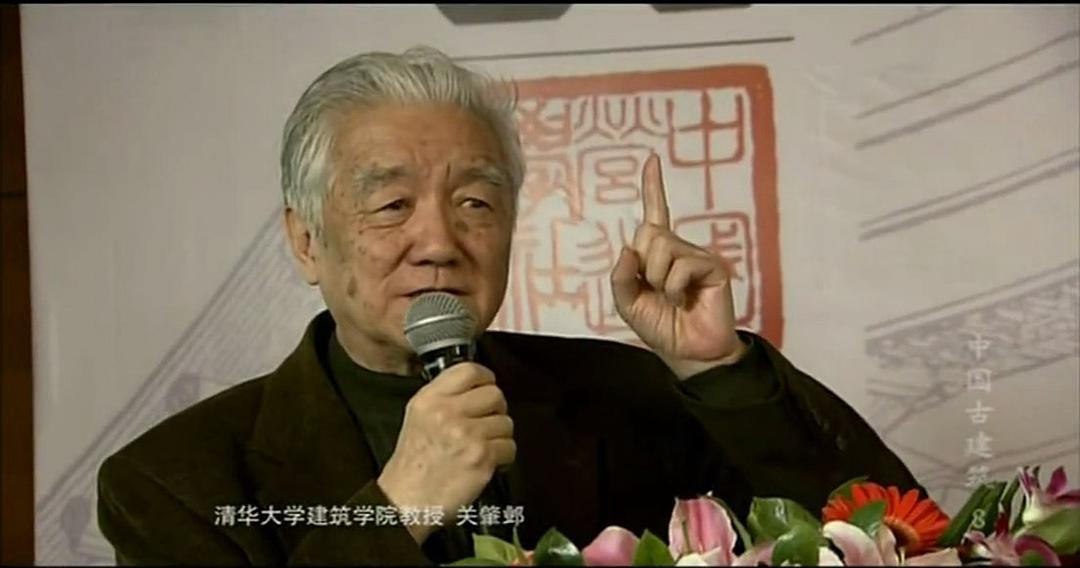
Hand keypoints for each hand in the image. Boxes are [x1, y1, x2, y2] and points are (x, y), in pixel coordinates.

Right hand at [377, 363, 514, 543]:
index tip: (487, 387)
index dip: (485, 378)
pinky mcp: (482, 458)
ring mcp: (466, 435)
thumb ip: (444, 397)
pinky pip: (509, 446)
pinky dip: (503, 457)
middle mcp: (447, 413)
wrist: (406, 502)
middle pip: (495, 394)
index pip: (470, 370)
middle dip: (495, 410)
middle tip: (486, 423)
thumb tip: (478, 386)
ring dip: (499, 436)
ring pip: (505, 422)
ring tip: (482, 446)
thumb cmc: (413, 464)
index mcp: (429, 400)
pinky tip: (487, 462)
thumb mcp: (418, 417)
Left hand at [610, 153, 748, 379]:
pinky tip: (685, 301)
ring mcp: (696, 255)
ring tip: (673, 299)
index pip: (654, 214)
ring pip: (661, 247)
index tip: (652, 159)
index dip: (653, 187)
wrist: (689, 353)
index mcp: (657, 254)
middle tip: (657, 291)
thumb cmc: (661, 328)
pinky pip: (681, 265)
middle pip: (648, 233)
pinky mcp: (713, 266)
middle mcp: (678, 249)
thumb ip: (621, 277)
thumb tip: (627, 249)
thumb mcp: (628, 304)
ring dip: (658, 279)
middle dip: (643, 266)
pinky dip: (675, 288)